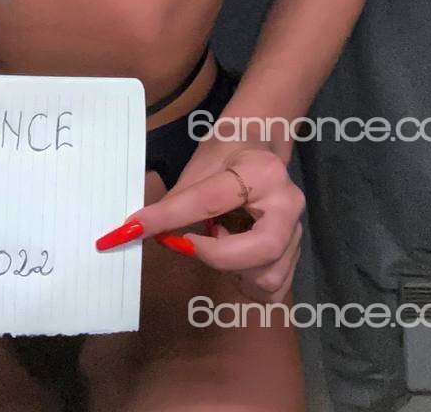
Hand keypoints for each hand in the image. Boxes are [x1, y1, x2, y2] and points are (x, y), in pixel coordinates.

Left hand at [95, 141, 304, 302]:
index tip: (134, 228)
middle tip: (190, 242)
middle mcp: (288, 203)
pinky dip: (247, 282)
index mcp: (262, 172)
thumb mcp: (202, 164)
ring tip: (219, 239)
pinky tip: (235, 258)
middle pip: (261, 249)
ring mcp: (296, 230)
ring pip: (267, 275)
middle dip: (217, 256)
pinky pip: (273, 288)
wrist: (262, 143)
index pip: (210, 201)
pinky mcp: (295, 252)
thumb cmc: (229, 150)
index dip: (169, 217)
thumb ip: (179, 200)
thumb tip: (141, 230)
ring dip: (232, 268)